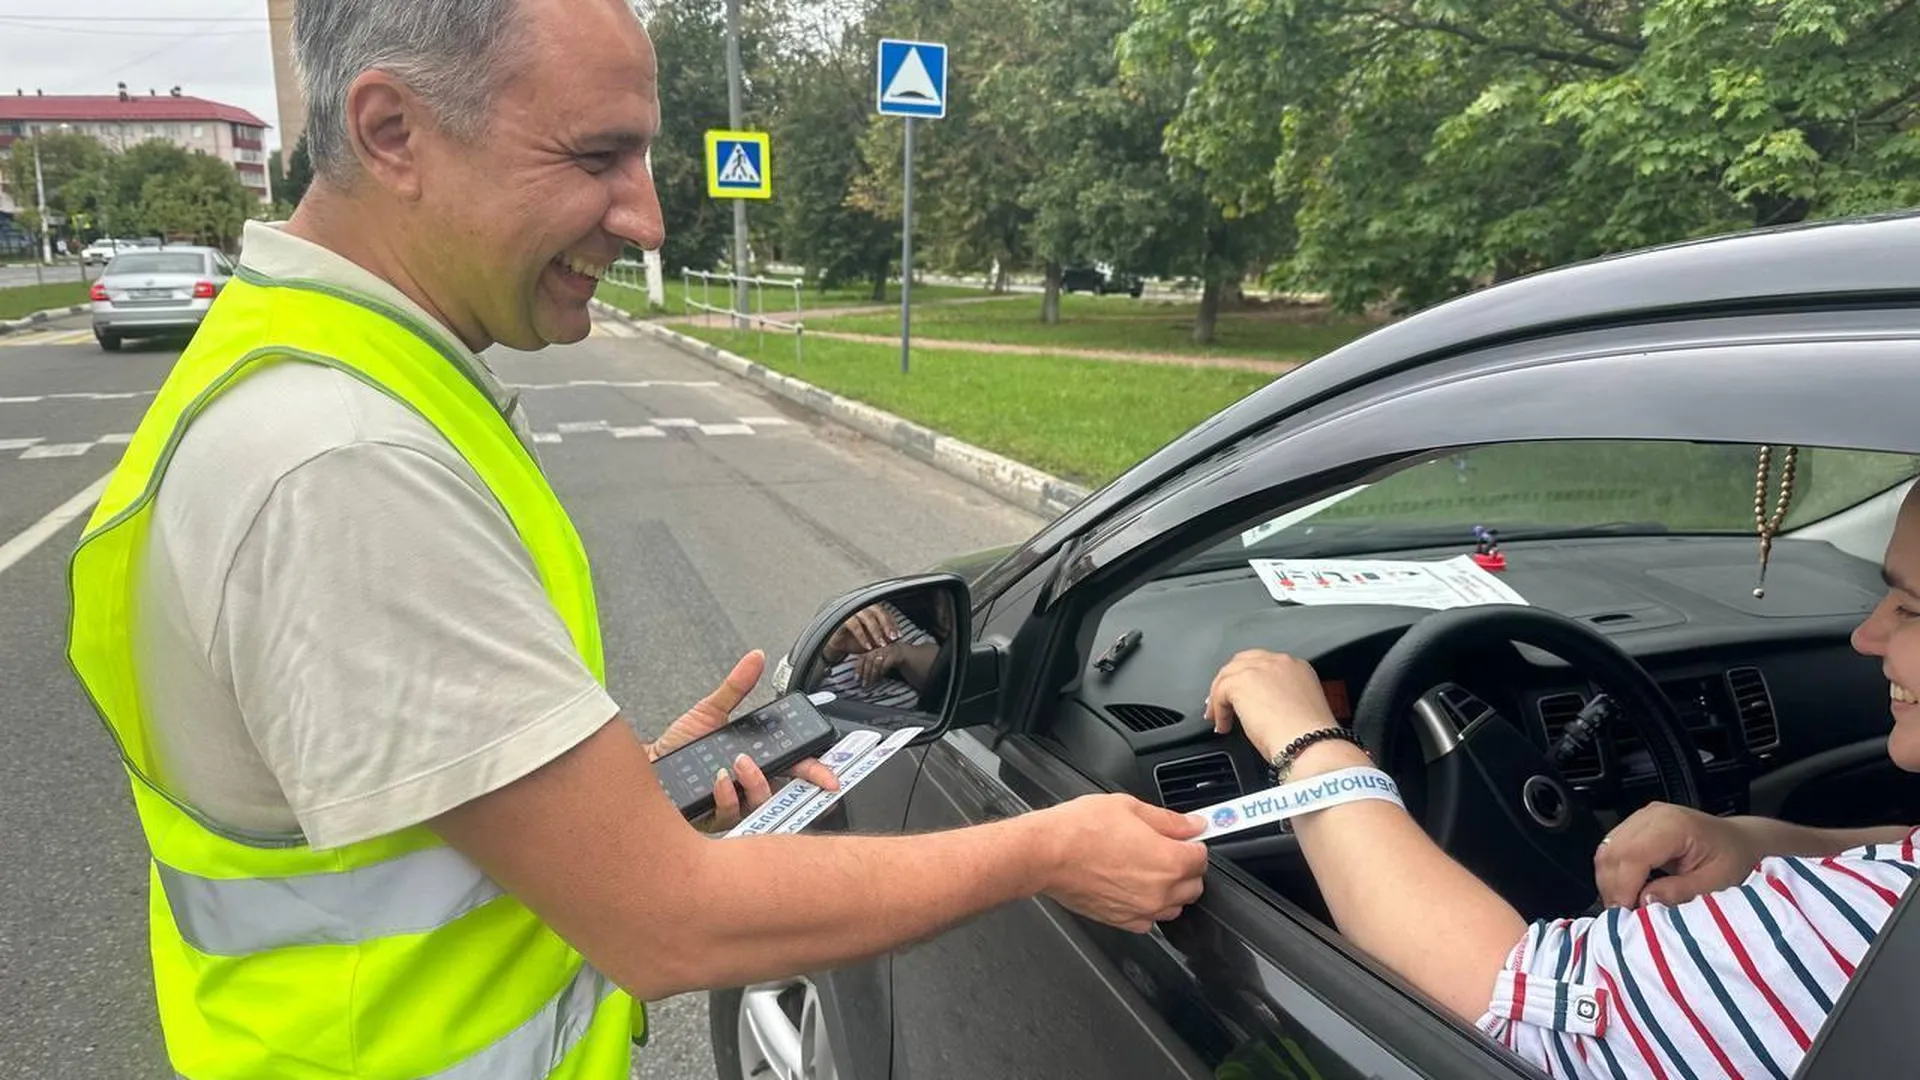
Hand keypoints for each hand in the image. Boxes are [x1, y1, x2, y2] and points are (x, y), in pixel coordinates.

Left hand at [645, 650, 839, 829]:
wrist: (647, 767)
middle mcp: (747, 786)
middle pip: (787, 790)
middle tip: (787, 763)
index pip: (794, 768)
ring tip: (738, 763)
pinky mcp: (712, 818)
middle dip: (798, 780)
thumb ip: (736, 687)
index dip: (816, 772)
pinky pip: (731, 812)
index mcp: (754, 761)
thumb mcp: (710, 711)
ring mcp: (733, 804)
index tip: (831, 776)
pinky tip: (718, 780)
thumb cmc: (678, 745)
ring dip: (756, 782)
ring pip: (762, 802)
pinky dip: (728, 794)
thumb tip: (756, 657)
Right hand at [826, 605, 899, 661]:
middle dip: (887, 626)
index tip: (899, 636)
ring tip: (881, 645)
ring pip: (867, 617)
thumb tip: (898, 639)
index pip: (885, 613)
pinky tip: (868, 646)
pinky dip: (862, 636)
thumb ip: (883, 637)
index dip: (893, 624)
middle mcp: (861, 607)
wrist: (836, 647)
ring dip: (876, 631)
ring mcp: (851, 611)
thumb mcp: (872, 640)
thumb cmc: (855, 641)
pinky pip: (854, 625)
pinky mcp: (841, 618)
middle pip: (878, 611)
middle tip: (892, 639)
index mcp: (870, 609)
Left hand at [854, 644, 896, 686]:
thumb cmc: (896, 662)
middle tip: (863, 684)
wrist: (914, 656)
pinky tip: (881, 677)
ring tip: (870, 684)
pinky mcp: (898, 654)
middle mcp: (881, 647)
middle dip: (864, 672)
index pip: (863, 656)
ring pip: (876, 661)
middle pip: (868, 658)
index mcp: (876, 648)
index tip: (856, 678)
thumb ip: (872, 667)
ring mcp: (890, 649)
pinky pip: (886, 663)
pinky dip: (882, 671)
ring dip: (872, 674)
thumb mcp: (882, 663)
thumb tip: (861, 678)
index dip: (858, 667)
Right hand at [1037, 794, 1209, 932]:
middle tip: (1165, 851)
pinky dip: (1148, 907)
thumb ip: (1169, 820)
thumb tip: (1193, 825)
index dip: (1192, 844)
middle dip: (1186, 868)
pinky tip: (1132, 888)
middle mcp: (1161, 891)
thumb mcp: (1129, 808)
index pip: (1201, 858)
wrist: (1046, 854)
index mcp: (1169, 861)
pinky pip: (1149, 921)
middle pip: (1193, 886)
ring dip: (1170, 891)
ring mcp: (1142, 910)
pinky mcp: (1122, 921)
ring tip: (1147, 869)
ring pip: (1174, 907)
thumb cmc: (1081, 829)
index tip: (1183, 838)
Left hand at [1202, 650, 1339, 762]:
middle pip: (1243, 663)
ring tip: (1219, 718)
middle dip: (1230, 682)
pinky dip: (1218, 710)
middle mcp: (1279, 662)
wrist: (1308, 744)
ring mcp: (1259, 669)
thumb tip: (1260, 708)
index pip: (1264, 664)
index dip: (1250, 681)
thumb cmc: (1309, 738)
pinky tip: (1224, 726)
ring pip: (1228, 675)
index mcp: (1297, 668)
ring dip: (1220, 697)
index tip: (1244, 697)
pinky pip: (1220, 692)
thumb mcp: (1299, 709)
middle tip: (1223, 703)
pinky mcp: (1242, 682)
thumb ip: (1281, 699)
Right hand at [1595, 802, 1762, 907]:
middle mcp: (1651, 815)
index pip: (1632, 855)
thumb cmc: (1734, 861)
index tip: (1627, 915)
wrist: (1740, 842)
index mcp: (1674, 825)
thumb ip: (1680, 892)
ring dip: (1609, 881)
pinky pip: (1611, 849)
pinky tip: (1627, 890)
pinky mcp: (1635, 825)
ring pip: (1605, 851)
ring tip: (1625, 905)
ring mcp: (1640, 818)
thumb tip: (1644, 901)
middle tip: (1624, 916)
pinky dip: (1613, 873)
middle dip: (1612, 887)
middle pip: (1612, 851)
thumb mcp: (1716, 883)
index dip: (1624, 887)